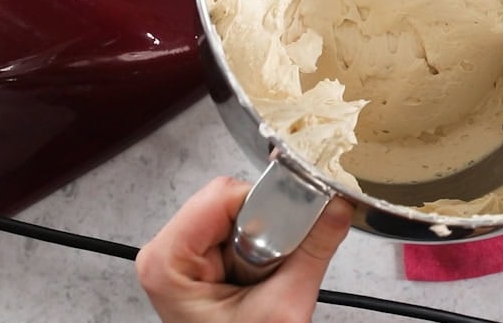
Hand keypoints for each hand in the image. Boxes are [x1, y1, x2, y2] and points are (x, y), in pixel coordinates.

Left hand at [135, 177, 352, 322]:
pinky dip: (259, 243)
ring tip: (263, 277)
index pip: (223, 195)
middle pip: (229, 199)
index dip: (265, 207)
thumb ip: (313, 251)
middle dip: (266, 226)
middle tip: (273, 267)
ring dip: (265, 236)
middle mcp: (165, 251)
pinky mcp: (195, 258)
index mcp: (167, 260)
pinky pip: (234, 226)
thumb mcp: (284, 308)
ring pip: (236, 209)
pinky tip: (258, 274)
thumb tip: (337, 207)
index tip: (289, 232)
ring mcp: (178, 254)